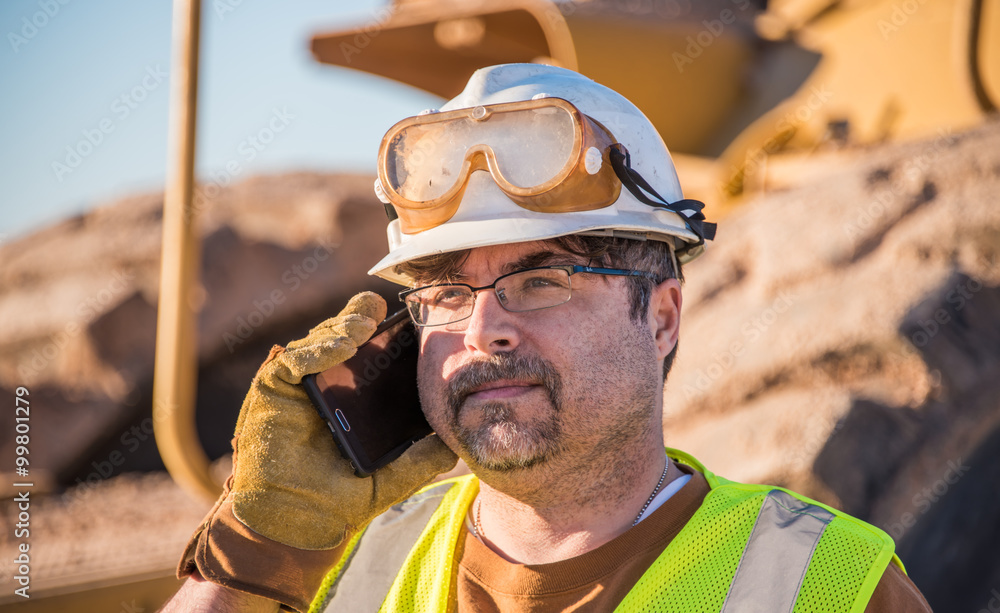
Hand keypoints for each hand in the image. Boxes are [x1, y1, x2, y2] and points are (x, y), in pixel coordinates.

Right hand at [178, 292, 456, 610]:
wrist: (296, 526)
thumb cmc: (337, 503)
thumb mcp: (390, 479)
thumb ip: (421, 460)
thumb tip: (455, 445)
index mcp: (353, 399)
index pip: (370, 356)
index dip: (386, 333)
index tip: (409, 319)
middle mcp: (325, 386)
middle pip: (344, 339)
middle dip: (362, 320)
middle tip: (383, 311)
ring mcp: (298, 386)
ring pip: (321, 341)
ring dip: (344, 328)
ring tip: (366, 325)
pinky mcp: (272, 389)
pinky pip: (294, 359)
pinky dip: (318, 349)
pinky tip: (342, 345)